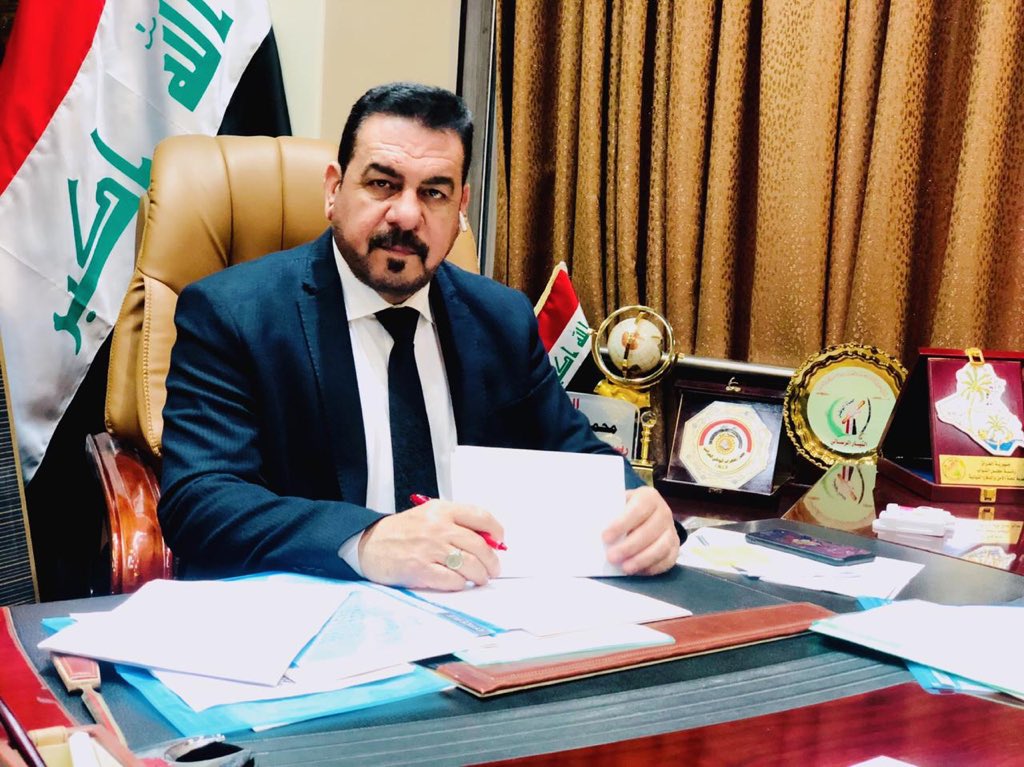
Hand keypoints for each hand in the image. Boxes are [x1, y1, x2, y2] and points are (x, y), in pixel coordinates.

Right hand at [358, 500, 503, 589]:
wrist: (369, 544)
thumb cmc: (401, 531)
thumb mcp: (429, 516)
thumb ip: (456, 523)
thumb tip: (488, 540)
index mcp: (442, 510)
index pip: (481, 517)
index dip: (496, 531)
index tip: (499, 542)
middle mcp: (438, 527)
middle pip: (480, 546)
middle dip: (492, 562)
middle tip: (493, 569)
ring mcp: (429, 548)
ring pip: (470, 565)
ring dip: (480, 576)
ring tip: (479, 578)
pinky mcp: (420, 569)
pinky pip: (453, 580)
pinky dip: (460, 584)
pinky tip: (458, 583)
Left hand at [602, 486, 678, 574]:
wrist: (648, 513)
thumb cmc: (626, 509)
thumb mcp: (617, 503)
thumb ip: (607, 511)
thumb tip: (587, 524)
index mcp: (648, 497)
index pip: (637, 509)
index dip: (621, 524)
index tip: (605, 537)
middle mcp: (663, 512)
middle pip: (649, 531)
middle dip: (629, 546)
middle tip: (611, 557)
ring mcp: (671, 530)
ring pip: (661, 547)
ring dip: (642, 559)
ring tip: (624, 568)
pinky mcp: (675, 547)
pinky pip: (667, 560)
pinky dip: (652, 567)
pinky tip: (638, 571)